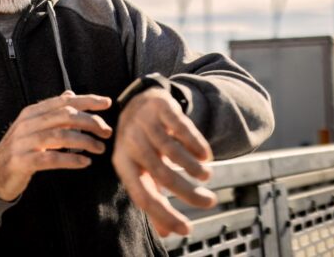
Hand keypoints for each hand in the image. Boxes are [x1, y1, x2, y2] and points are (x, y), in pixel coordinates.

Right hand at [0, 91, 112, 200]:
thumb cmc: (20, 149)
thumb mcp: (33, 126)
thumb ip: (51, 111)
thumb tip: (70, 94)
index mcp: (31, 112)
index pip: (63, 101)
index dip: (87, 101)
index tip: (107, 103)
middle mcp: (27, 124)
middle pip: (64, 116)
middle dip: (90, 122)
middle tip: (107, 131)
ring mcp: (23, 143)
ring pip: (61, 136)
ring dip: (85, 142)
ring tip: (100, 148)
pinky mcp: (23, 162)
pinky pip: (52, 159)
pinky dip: (71, 159)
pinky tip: (85, 162)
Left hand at [112, 87, 216, 236]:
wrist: (139, 101)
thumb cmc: (142, 144)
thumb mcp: (141, 168)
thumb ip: (153, 197)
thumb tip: (166, 233)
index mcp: (123, 164)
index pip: (142, 196)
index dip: (165, 215)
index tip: (188, 230)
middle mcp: (130, 143)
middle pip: (162, 174)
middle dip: (189, 193)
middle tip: (210, 201)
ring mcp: (144, 123)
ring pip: (172, 152)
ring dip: (194, 168)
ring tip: (206, 176)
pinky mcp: (161, 107)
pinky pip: (182, 129)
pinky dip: (196, 145)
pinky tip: (206, 156)